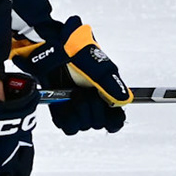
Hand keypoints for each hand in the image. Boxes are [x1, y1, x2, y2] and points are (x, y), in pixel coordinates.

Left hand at [13, 15, 130, 134]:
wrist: (51, 49)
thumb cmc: (76, 52)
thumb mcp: (98, 67)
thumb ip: (112, 85)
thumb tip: (124, 99)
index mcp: (106, 94)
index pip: (115, 120)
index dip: (112, 119)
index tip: (106, 108)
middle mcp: (92, 103)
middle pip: (98, 124)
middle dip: (93, 109)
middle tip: (86, 92)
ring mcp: (76, 108)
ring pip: (83, 126)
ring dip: (80, 112)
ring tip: (75, 94)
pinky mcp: (60, 111)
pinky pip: (67, 127)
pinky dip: (66, 117)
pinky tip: (65, 103)